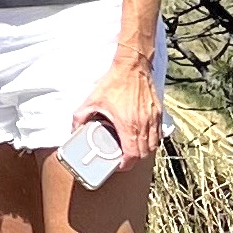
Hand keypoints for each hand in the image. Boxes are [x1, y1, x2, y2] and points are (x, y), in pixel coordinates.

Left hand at [71, 54, 162, 171]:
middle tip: (122, 158)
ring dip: (143, 151)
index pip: (132, 155)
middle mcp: (144, 125)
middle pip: (144, 154)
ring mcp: (153, 120)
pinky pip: (158, 134)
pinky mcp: (158, 114)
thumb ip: (80, 116)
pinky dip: (151, 140)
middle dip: (133, 160)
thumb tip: (73, 129)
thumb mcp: (93, 100)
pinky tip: (140, 136)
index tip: (117, 165)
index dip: (125, 165)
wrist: (132, 67)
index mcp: (128, 125)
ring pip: (153, 146)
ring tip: (131, 149)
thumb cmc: (114, 83)